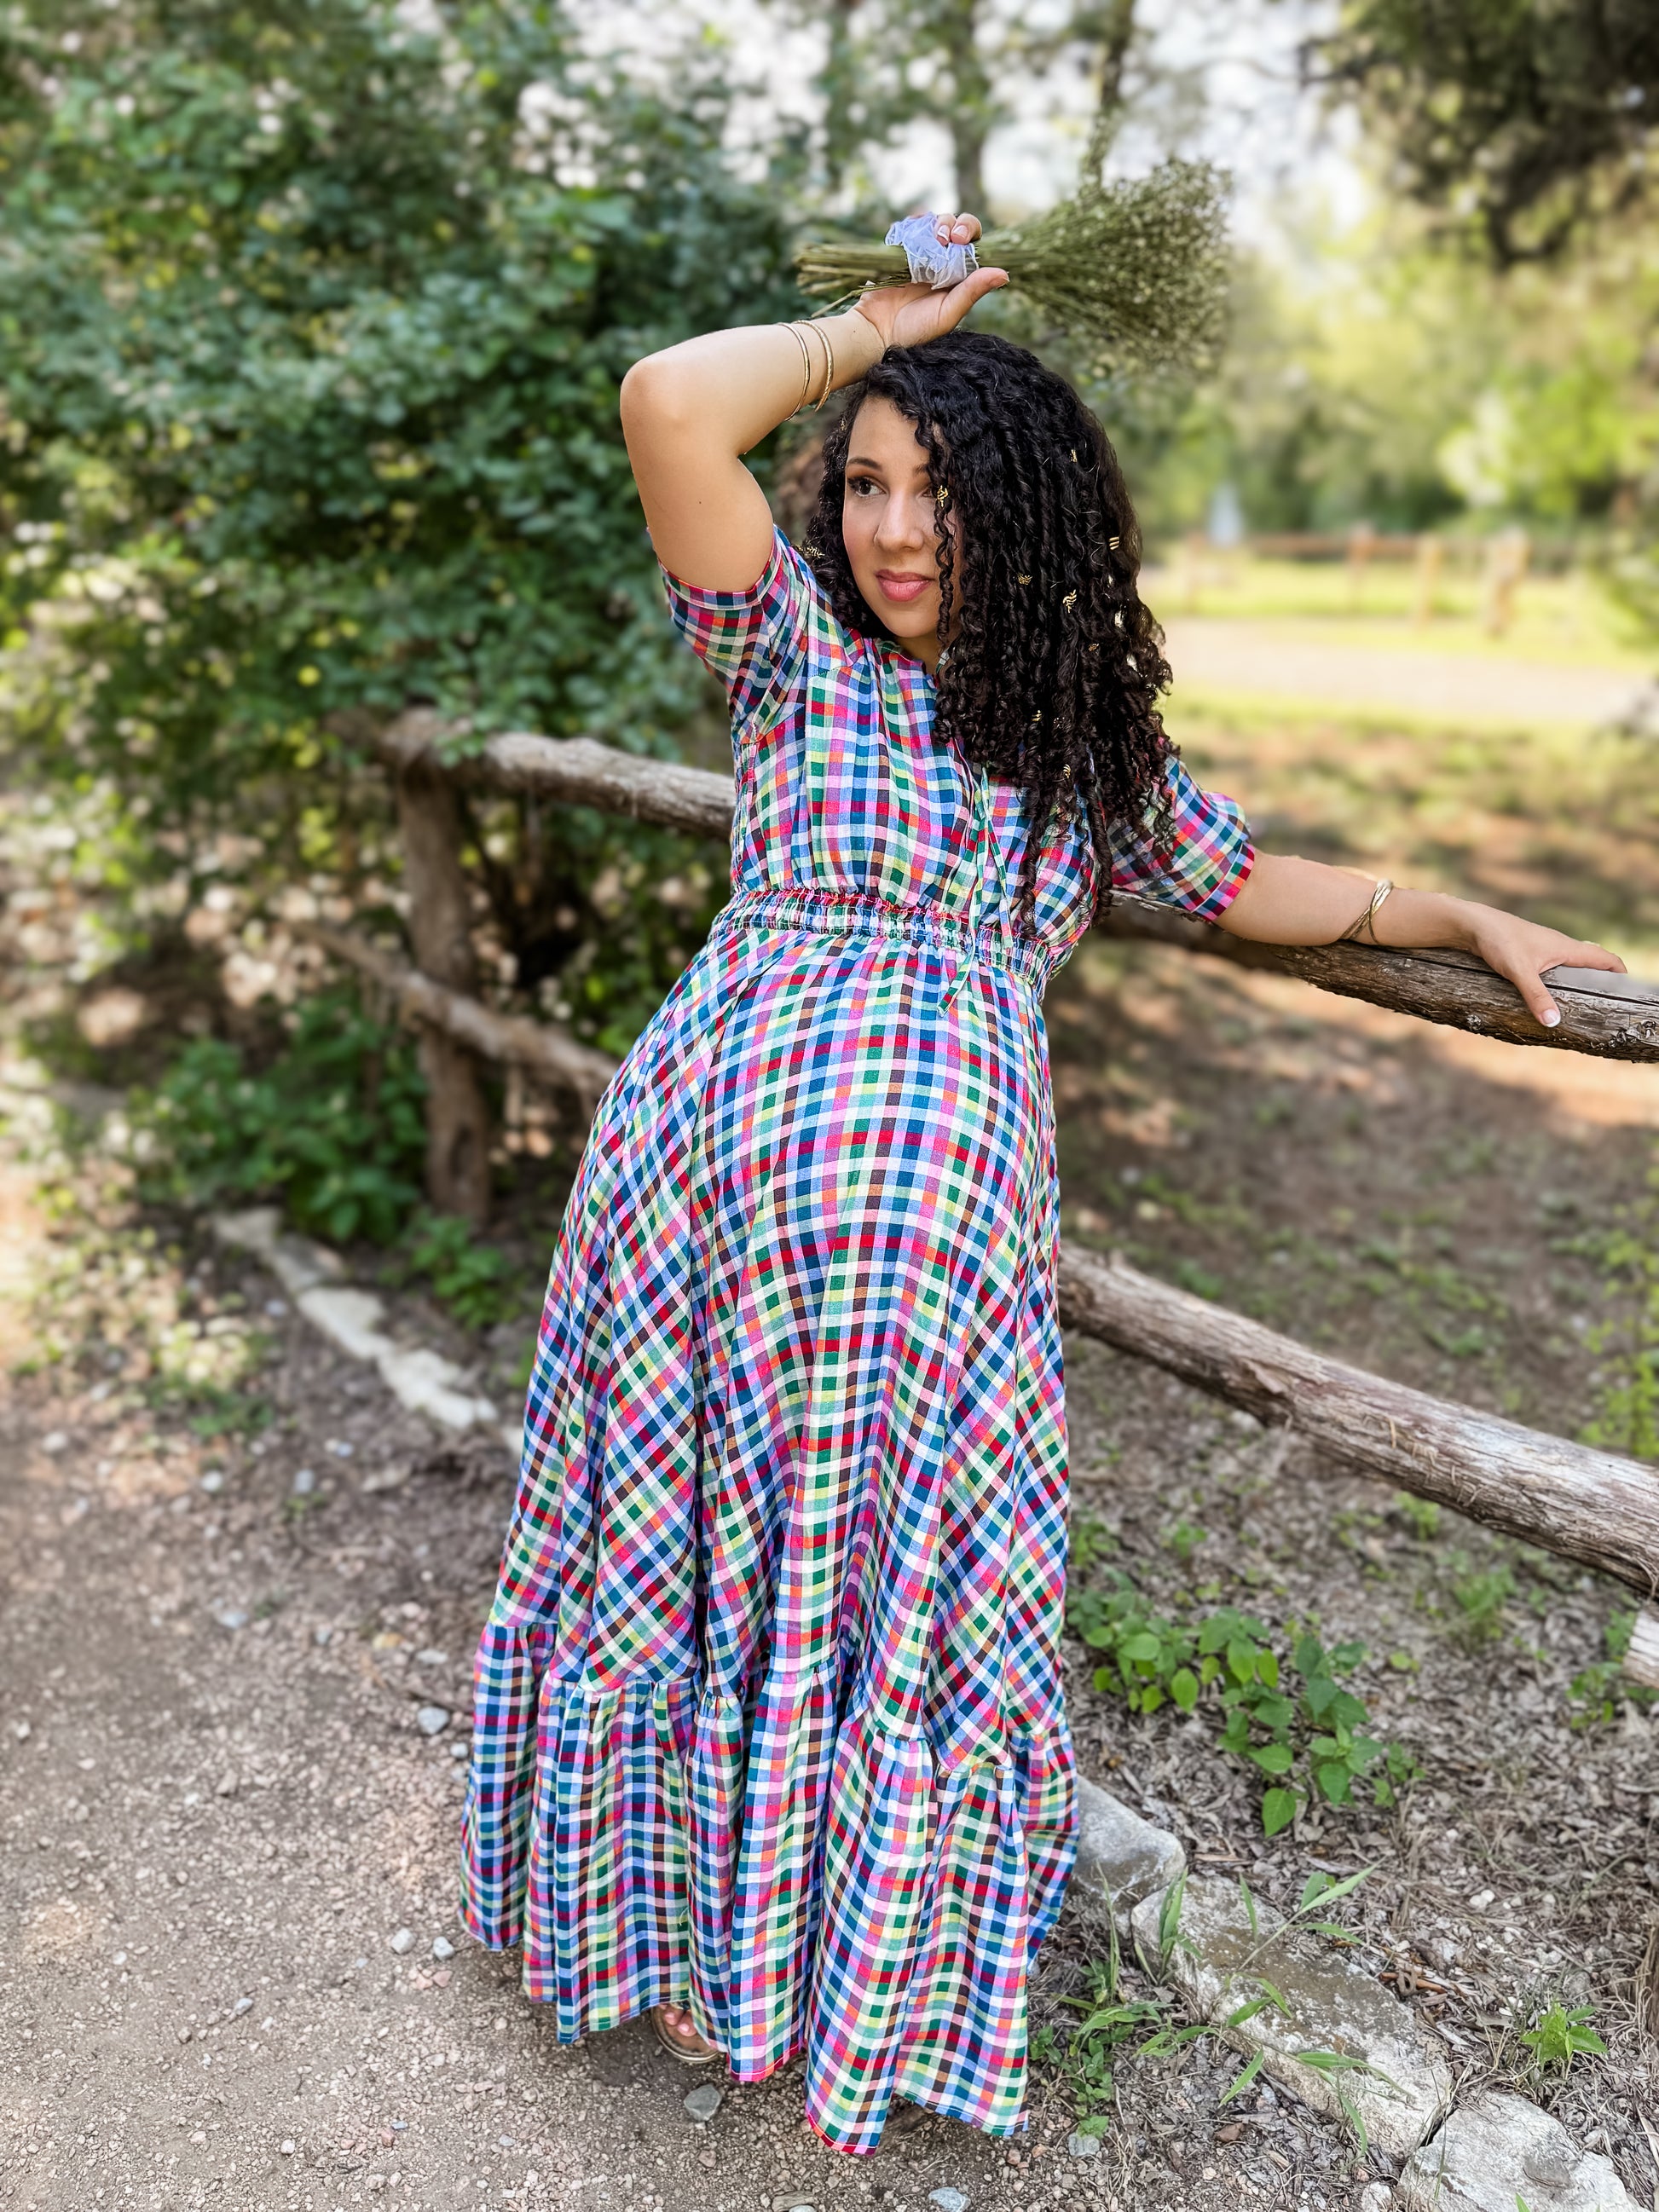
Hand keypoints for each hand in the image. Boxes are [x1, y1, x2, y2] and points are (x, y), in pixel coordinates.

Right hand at [852, 212, 1007, 350]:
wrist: (876, 330)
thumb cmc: (915, 329)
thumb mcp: (947, 313)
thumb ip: (972, 291)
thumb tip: (1004, 273)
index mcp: (959, 275)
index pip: (974, 243)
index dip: (971, 233)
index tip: (961, 239)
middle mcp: (944, 260)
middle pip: (958, 226)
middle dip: (956, 224)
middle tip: (948, 237)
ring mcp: (922, 253)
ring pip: (937, 222)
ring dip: (938, 222)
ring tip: (934, 237)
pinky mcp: (901, 249)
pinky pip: (912, 225)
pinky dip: (915, 221)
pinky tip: (915, 227)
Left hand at [1455, 904, 1626, 1027]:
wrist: (1471, 925)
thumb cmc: (1498, 941)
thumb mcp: (1519, 972)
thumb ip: (1536, 997)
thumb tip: (1554, 1022)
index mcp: (1566, 948)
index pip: (1604, 958)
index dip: (1619, 973)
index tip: (1628, 990)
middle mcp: (1559, 946)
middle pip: (1591, 962)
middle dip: (1602, 979)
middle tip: (1606, 1002)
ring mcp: (1543, 948)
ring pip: (1571, 964)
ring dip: (1580, 979)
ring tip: (1583, 1002)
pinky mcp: (1528, 953)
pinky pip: (1553, 966)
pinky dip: (1560, 978)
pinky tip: (1551, 992)